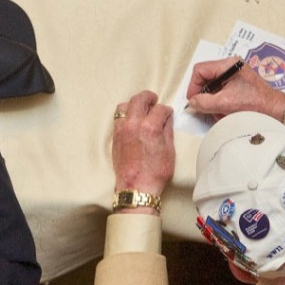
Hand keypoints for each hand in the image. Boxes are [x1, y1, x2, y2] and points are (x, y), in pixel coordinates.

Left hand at [112, 91, 174, 205]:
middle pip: (139, 99)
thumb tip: (166, 118)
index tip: (168, 114)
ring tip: (141, 109)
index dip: (166, 110)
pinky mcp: (115, 136)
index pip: (160, 109)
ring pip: (124, 106)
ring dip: (134, 104)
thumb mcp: (169, 150)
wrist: (136, 187)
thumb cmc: (155, 172)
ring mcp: (121, 130)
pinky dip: (125, 114)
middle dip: (149, 97)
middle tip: (154, 100)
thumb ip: (167, 130)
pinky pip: (118, 117)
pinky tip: (133, 120)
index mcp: (150, 127)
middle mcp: (133, 125)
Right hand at [185, 57, 284, 120]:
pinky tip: (226, 113)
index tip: (193, 100)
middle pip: (205, 79)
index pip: (200, 70)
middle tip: (206, 108)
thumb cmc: (256, 104)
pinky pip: (221, 93)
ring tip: (220, 113)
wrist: (276, 111)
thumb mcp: (225, 103)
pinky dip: (220, 104)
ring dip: (213, 102)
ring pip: (212, 88)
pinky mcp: (237, 85)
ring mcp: (234, 76)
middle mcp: (230, 67)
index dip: (193, 86)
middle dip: (205, 96)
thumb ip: (204, 102)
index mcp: (228, 65)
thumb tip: (192, 102)